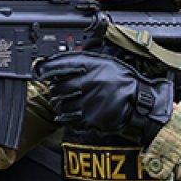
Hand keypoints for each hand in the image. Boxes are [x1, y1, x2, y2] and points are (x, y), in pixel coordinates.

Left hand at [36, 52, 172, 143]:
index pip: (58, 66)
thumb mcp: (102, 62)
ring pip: (61, 105)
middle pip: (57, 88)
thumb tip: (52, 62)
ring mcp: (87, 101)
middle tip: (60, 91)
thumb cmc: (122, 80)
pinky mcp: (90, 118)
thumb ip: (78, 61)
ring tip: (68, 103)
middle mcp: (86, 83)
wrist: (140, 101)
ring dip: (61, 105)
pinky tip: (74, 113)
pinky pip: (70, 119)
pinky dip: (69, 117)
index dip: (46, 70)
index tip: (39, 72)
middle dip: (55, 91)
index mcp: (89, 67)